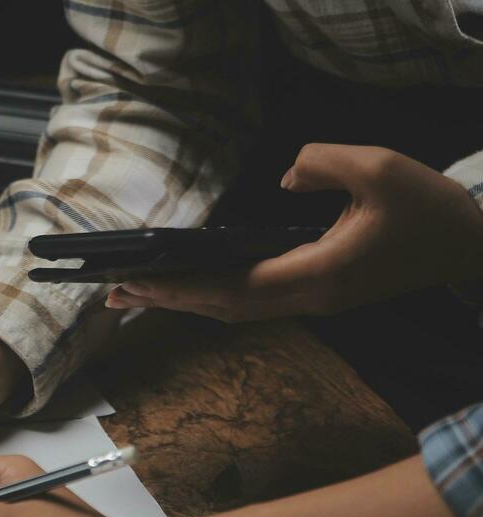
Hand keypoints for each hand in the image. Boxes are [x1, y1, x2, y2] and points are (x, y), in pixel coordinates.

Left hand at [106, 144, 482, 322]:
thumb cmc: (429, 209)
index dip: (182, 288)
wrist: (469, 247)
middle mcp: (307, 297)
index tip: (140, 283)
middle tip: (114, 295)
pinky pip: (251, 301)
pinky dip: (211, 296)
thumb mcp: (380, 167)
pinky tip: (187, 290)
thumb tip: (283, 177)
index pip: (232, 288)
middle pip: (222, 307)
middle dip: (167, 301)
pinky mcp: (316, 292)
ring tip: (135, 296)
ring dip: (184, 302)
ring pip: (234, 309)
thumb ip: (323, 163)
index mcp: (316, 275)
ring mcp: (311, 300)